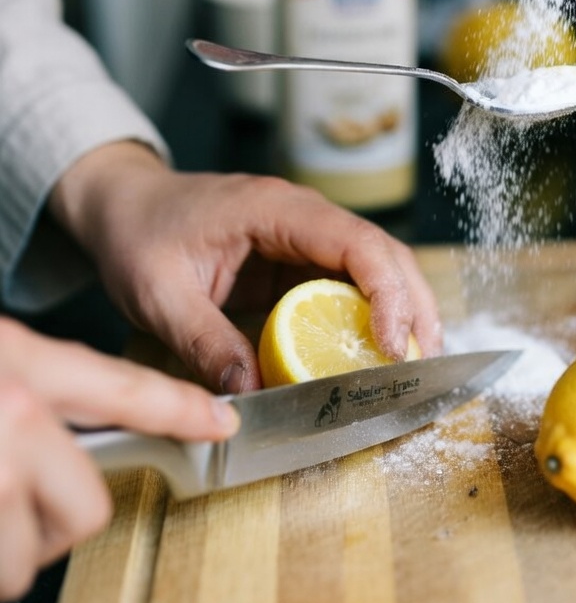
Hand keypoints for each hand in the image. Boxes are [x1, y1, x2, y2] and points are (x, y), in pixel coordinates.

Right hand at [0, 317, 237, 602]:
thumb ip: (29, 386)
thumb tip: (54, 422)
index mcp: (18, 363)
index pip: (121, 391)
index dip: (178, 412)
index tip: (223, 424)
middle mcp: (16, 412)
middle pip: (86, 506)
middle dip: (53, 521)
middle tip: (10, 506)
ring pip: (35, 552)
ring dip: (8, 547)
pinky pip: (2, 573)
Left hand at [49, 143, 442, 394]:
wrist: (123, 206)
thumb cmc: (138, 234)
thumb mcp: (159, 294)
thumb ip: (204, 342)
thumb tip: (250, 396)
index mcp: (275, 209)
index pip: (356, 242)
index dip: (387, 293)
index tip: (393, 346)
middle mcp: (303, 216)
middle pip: (384, 253)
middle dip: (413, 306)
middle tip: (423, 364)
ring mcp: (305, 237)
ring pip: (377, 268)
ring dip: (403, 312)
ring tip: (415, 365)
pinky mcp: (299, 261)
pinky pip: (349, 285)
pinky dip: (371, 317)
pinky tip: (378, 354)